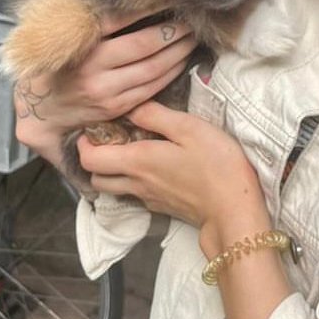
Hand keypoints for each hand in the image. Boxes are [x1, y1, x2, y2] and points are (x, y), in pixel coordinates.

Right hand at [14, 14, 197, 163]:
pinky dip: (170, 72)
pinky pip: (152, 88)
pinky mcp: (117, 107)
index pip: (116, 20)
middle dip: (171, 32)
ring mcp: (107, 91)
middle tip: (189, 19)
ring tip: (191, 38)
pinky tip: (181, 61)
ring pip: (153, 69)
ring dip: (177, 52)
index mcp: (79, 46)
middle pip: (143, 45)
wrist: (40, 112)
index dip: (145, 7)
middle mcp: (93, 69)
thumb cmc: (52, 68)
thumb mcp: (59, 40)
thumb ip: (86, 23)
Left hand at [76, 101, 270, 255]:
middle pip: (96, 178)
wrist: (234, 209)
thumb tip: (131, 108)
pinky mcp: (163, 209)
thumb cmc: (216, 164)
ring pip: (114, 190)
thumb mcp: (188, 127)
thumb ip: (155, 115)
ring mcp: (149, 200)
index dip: (84, 144)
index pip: (89, 159)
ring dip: (113, 173)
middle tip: (110, 140)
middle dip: (95, 160)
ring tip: (130, 153)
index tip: (94, 129)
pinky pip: (136, 196)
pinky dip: (134, 183)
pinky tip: (153, 169)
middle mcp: (136, 183)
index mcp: (137, 161)